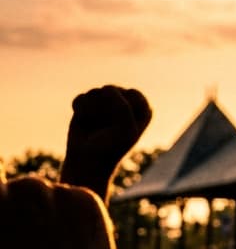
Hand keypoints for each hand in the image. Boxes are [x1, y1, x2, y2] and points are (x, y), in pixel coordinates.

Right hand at [60, 85, 151, 202]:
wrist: (88, 161)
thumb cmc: (111, 146)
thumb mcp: (124, 129)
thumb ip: (121, 105)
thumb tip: (105, 87)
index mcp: (142, 107)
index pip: (132, 94)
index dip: (124, 110)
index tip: (122, 126)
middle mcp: (125, 101)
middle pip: (112, 90)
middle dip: (106, 109)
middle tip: (107, 127)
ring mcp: (106, 101)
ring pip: (95, 92)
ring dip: (92, 112)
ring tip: (96, 125)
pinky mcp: (88, 104)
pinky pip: (81, 98)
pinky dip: (79, 111)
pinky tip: (84, 121)